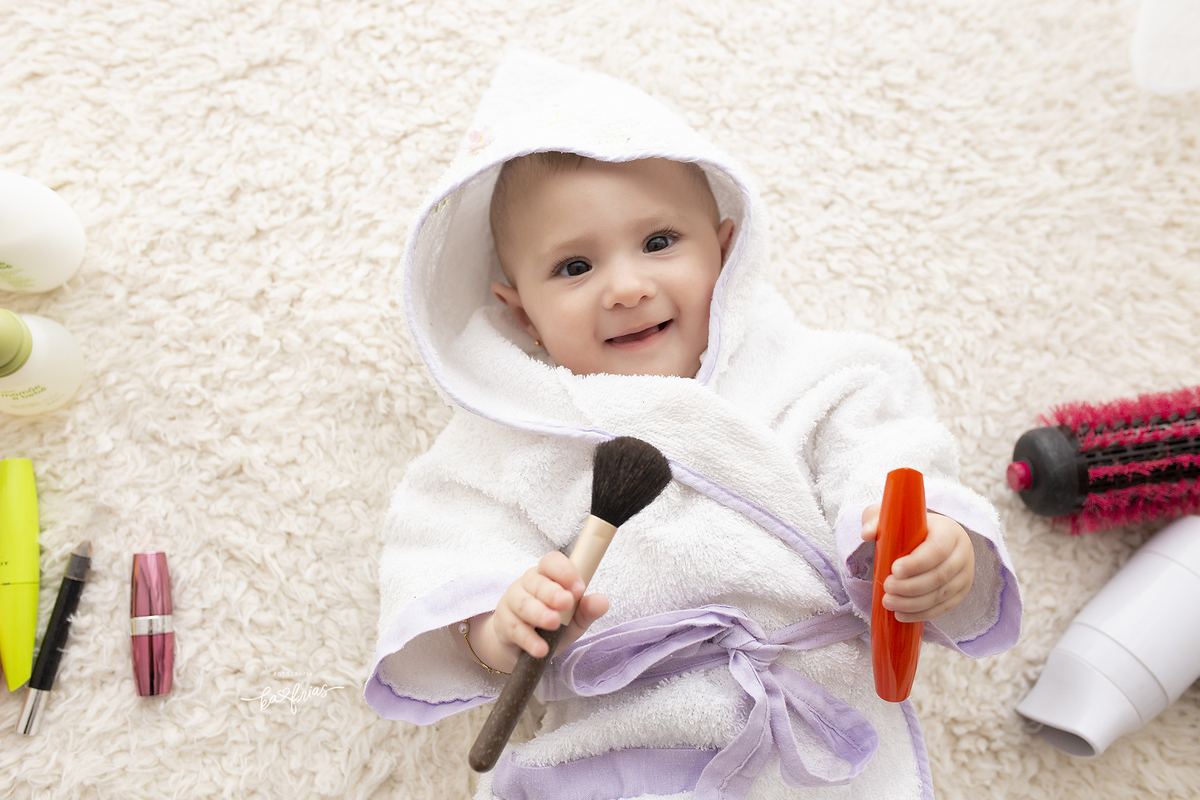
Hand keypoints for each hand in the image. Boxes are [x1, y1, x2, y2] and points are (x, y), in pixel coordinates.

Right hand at [468, 552, 609, 672]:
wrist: (525, 648)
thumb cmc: (553, 626)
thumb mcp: (575, 619)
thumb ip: (587, 610)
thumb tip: (602, 602)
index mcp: (547, 575)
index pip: (552, 562)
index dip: (564, 571)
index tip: (579, 588)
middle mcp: (527, 584)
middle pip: (537, 582)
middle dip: (552, 592)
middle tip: (566, 603)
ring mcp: (512, 602)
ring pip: (523, 603)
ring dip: (538, 613)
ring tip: (553, 624)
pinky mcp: (503, 623)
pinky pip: (514, 628)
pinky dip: (528, 639)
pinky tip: (541, 649)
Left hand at [861, 507, 973, 622]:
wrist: (934, 538)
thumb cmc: (910, 528)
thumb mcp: (892, 518)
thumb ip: (876, 520)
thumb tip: (867, 534)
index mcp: (949, 531)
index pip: (938, 549)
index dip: (917, 563)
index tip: (894, 569)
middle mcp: (962, 553)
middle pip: (940, 576)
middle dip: (910, 587)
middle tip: (887, 587)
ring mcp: (964, 575)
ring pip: (941, 595)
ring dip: (913, 604)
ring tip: (889, 602)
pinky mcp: (960, 593)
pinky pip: (943, 608)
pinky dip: (921, 614)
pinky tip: (901, 614)